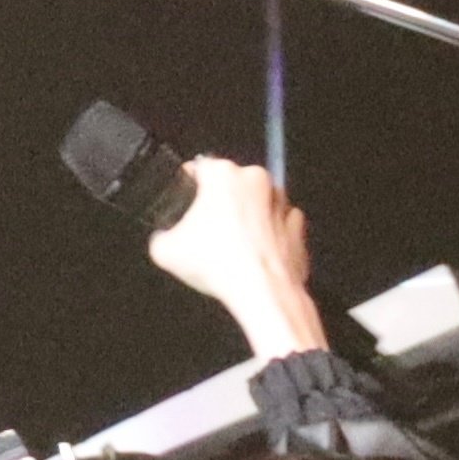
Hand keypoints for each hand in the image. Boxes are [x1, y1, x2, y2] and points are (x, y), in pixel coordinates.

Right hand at [145, 155, 329, 355]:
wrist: (262, 292)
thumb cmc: (219, 264)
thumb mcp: (165, 251)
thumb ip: (161, 236)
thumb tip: (164, 239)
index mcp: (223, 175)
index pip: (199, 167)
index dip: (187, 184)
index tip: (183, 197)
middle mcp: (255, 180)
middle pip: (231, 185)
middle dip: (219, 204)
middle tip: (205, 232)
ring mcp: (281, 202)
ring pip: (256, 202)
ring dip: (245, 218)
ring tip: (230, 248)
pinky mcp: (297, 226)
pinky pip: (277, 225)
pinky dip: (267, 236)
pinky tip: (252, 256)